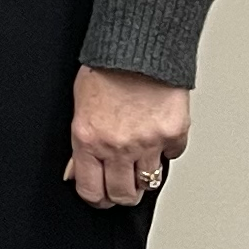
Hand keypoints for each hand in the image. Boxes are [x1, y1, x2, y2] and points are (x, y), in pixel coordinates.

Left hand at [65, 65, 190, 208]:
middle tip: (121, 185)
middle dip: (121, 194)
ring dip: (143, 176)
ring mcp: (148, 143)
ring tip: (138, 162)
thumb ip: (80, 144)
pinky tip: (157, 136)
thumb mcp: (79, 107)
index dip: (95, 198)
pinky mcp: (174, 135)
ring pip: (149, 183)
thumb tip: (75, 171)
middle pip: (123, 194)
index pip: (91, 190)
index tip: (99, 196)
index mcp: (88, 139)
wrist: (136, 50)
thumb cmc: (105, 71)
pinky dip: (166, 151)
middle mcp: (118, 146)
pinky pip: (172, 156)